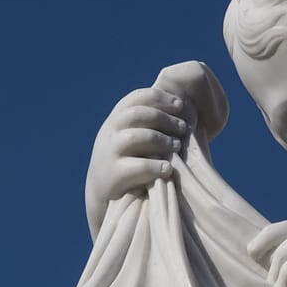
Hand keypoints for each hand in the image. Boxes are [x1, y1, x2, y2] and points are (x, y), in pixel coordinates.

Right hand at [84, 84, 192, 222]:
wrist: (103, 189)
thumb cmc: (127, 157)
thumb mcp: (129, 134)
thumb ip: (146, 121)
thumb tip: (180, 107)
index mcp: (116, 118)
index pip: (137, 97)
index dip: (161, 98)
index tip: (180, 105)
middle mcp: (110, 131)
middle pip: (138, 114)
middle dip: (165, 119)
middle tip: (183, 128)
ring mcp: (110, 152)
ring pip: (137, 137)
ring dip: (162, 140)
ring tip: (176, 146)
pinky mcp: (115, 174)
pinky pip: (140, 166)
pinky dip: (157, 166)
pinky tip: (168, 168)